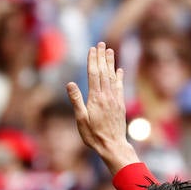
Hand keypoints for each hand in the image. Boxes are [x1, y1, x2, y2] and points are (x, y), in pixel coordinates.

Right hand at [66, 43, 137, 170]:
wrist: (112, 145)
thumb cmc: (93, 135)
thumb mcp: (81, 119)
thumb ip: (76, 100)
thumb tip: (70, 84)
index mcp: (95, 98)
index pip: (93, 74)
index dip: (92, 60)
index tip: (92, 48)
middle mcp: (107, 96)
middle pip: (103, 72)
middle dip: (101, 57)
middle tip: (101, 43)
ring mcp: (115, 99)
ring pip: (112, 77)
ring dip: (111, 63)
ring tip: (110, 51)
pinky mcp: (120, 105)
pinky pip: (120, 86)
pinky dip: (119, 76)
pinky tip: (120, 70)